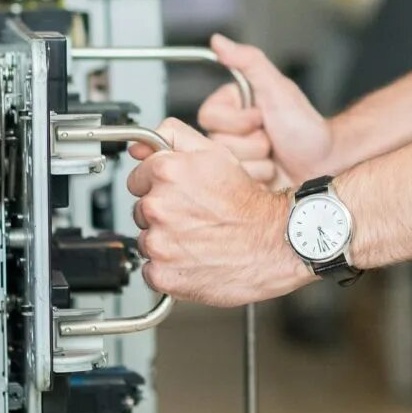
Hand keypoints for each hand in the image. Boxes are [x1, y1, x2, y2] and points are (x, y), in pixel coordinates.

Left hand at [126, 119, 309, 307]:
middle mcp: (157, 207)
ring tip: (197, 238)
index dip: (158, 186)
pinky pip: (152, 270)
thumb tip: (141, 144)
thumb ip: (173, 138)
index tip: (176, 194)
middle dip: (163, 213)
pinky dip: (169, 268)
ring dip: (166, 241)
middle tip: (193, 216)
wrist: (274, 242)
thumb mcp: (215, 153)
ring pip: (147, 240)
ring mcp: (158, 244)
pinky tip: (193, 258)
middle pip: (141, 210)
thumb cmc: (248, 203)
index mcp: (166, 173)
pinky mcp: (163, 274)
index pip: (137, 179)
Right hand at [198, 34, 332, 186]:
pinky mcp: (240, 183)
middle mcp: (228, 134)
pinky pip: (235, 187)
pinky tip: (273, 174)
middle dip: (252, 143)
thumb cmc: (305, 126)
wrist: (327, 162)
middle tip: (272, 138)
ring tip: (275, 156)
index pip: (209, 116)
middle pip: (217, 144)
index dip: (237, 121)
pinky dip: (260, 180)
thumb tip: (218, 40)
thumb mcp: (278, 89)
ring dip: (258, 162)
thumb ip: (249, 62)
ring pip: (226, 167)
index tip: (261, 117)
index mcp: (231, 109)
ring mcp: (234, 160)